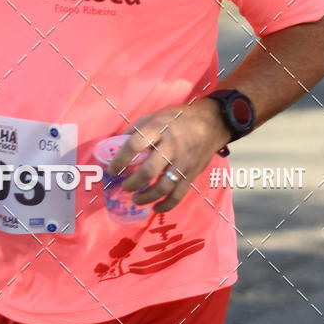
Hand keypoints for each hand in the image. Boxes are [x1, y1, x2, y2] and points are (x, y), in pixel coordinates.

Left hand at [107, 99, 229, 212]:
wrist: (211, 123)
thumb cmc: (178, 119)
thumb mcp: (155, 116)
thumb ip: (136, 130)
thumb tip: (115, 146)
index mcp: (158, 129)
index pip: (134, 145)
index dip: (120, 160)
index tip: (112, 169)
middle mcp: (171, 146)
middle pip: (149, 171)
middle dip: (133, 183)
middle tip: (125, 186)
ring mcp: (183, 162)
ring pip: (163, 187)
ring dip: (146, 197)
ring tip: (136, 199)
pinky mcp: (191, 174)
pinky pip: (178, 194)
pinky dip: (166, 205)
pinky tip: (155, 207)